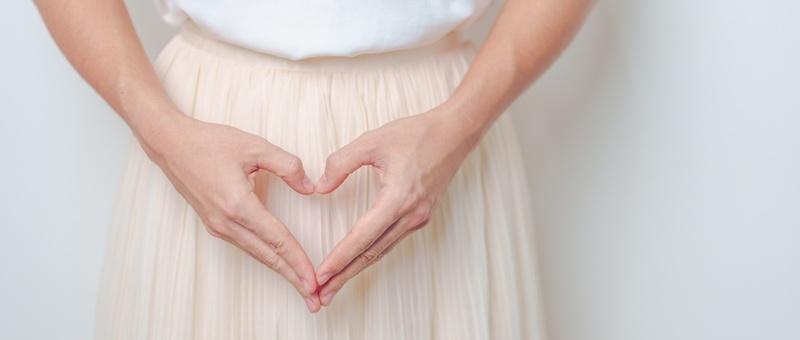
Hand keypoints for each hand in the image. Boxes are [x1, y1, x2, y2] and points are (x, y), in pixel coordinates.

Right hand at [141, 114, 321, 311]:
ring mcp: (218, 226)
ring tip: (302, 286)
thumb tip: (310, 188)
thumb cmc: (210, 142)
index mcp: (238, 205)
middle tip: (315, 299)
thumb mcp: (255, 146)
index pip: (277, 240)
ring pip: (257, 254)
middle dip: (293, 278)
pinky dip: (266, 258)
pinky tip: (280, 263)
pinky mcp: (215, 224)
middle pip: (268, 257)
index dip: (299, 262)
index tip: (314, 280)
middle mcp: (226, 222)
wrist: (170, 144)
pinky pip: (247, 246)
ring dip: (281, 271)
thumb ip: (288, 166)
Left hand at [313, 107, 482, 305]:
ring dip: (356, 269)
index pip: (363, 236)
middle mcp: (411, 215)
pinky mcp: (420, 217)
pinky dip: (371, 255)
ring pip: (381, 251)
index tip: (321, 274)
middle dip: (344, 275)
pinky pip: (391, 242)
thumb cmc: (416, 134)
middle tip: (322, 296)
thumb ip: (341, 163)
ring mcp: (418, 219)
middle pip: (372, 254)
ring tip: (334, 285)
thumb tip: (319, 188)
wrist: (455, 132)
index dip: (340, 257)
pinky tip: (357, 262)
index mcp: (398, 198)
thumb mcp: (372, 141)